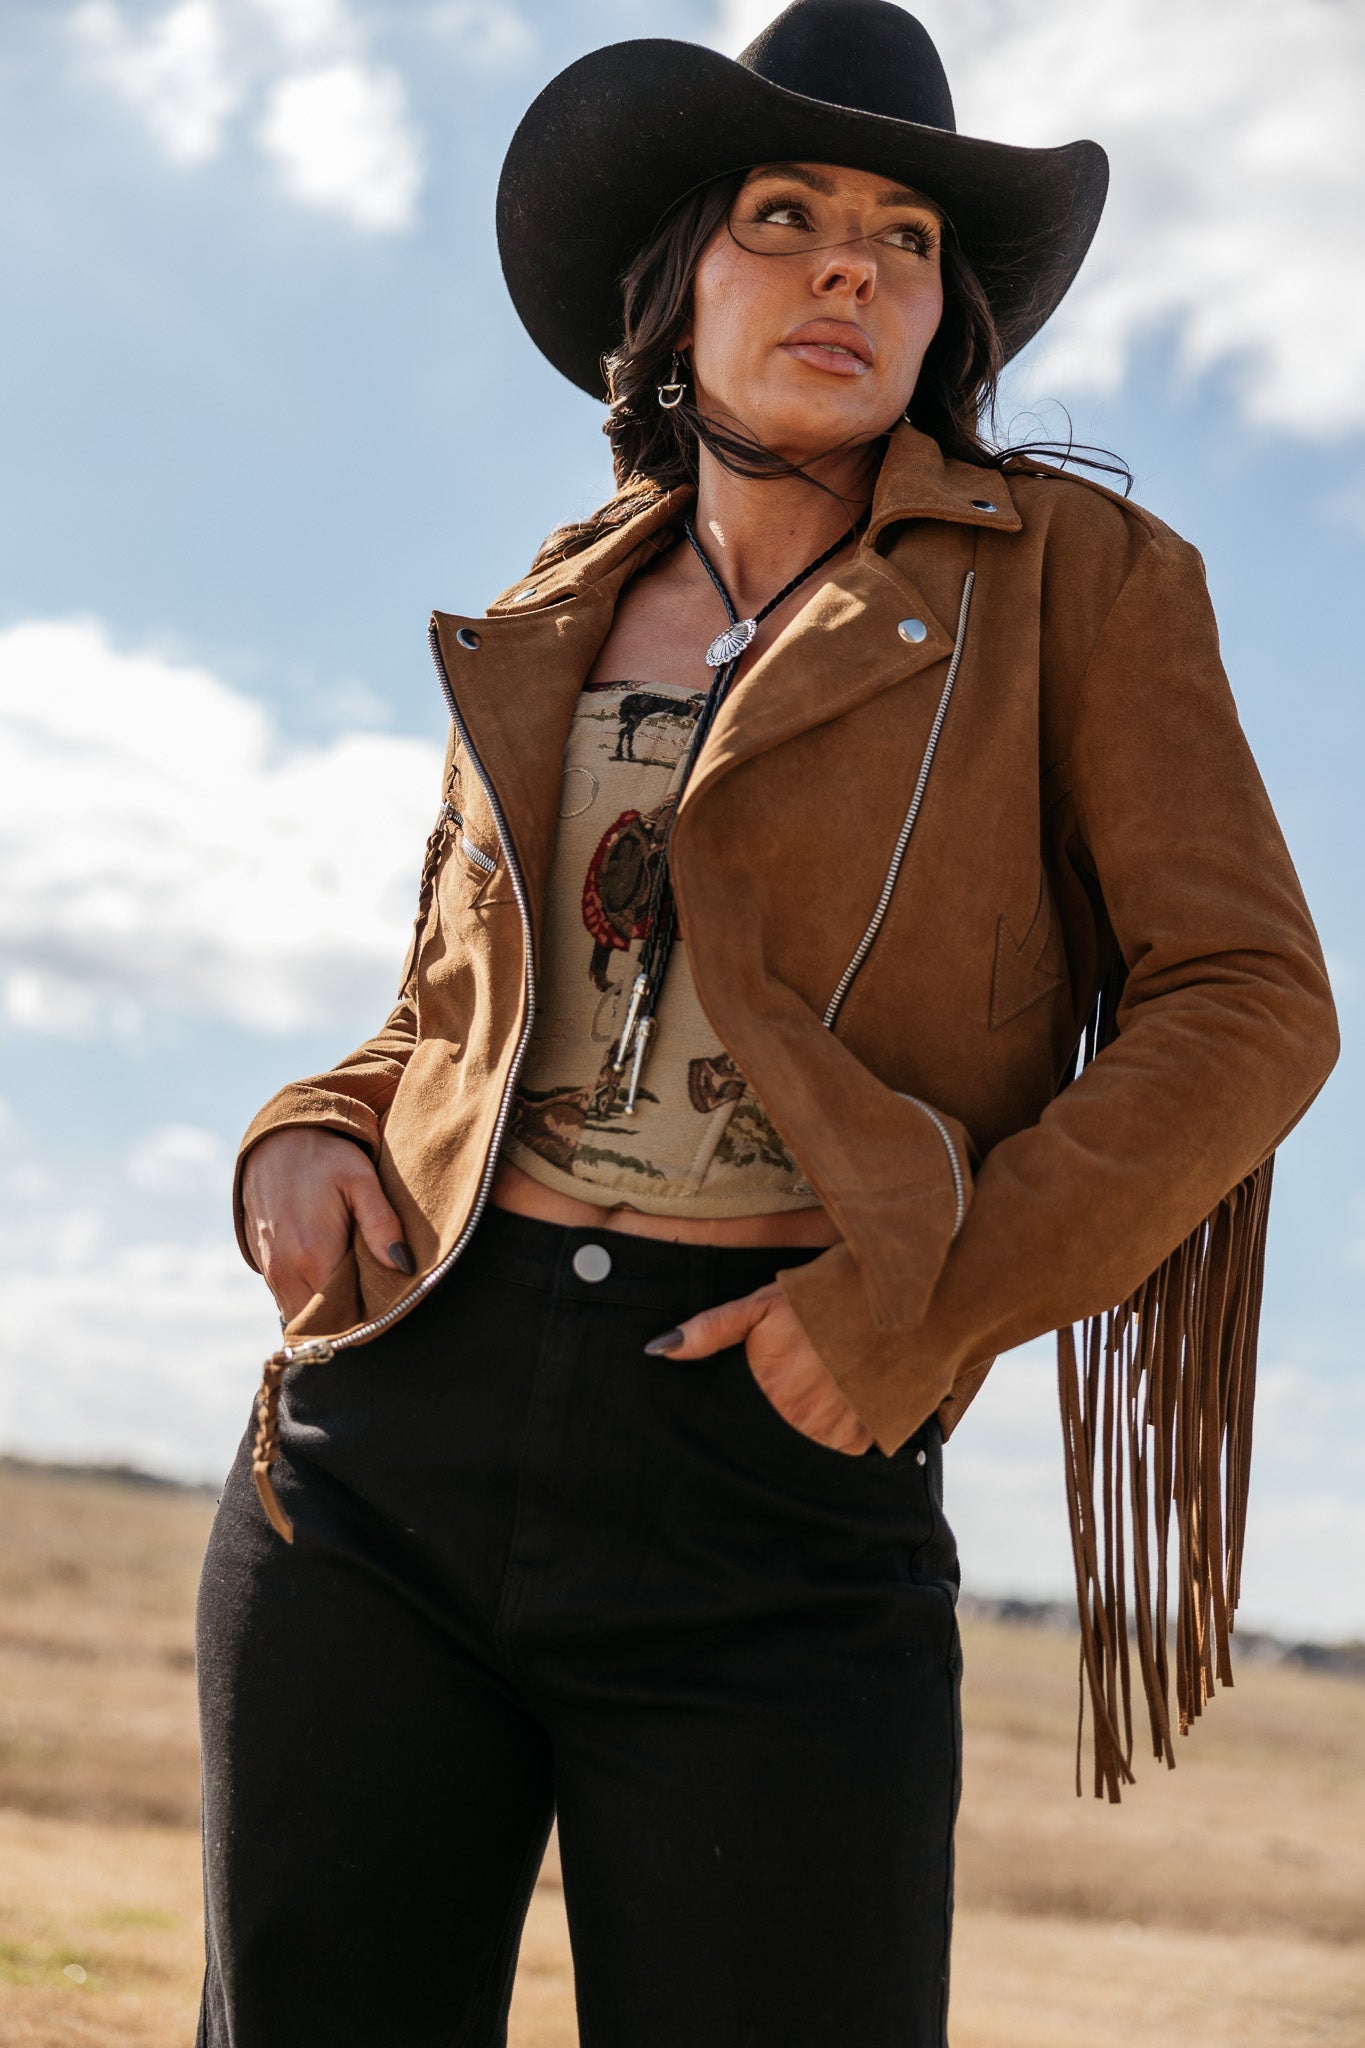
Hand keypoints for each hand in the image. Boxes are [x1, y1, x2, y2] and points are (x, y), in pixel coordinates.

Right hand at [241, 1127, 412, 1322]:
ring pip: (302, 1314)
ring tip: (357, 1292)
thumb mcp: (361, 1180)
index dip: (369, 1319)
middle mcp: (286, 1270)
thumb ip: (383, 1224)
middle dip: (349, 1321)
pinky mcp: (264, 1266)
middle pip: (322, 1321)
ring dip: (328, 1312)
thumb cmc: (325, 1157)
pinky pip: (289, 1299)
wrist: (276, 1140)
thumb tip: (405, 1266)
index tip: (391, 1311)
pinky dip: (311, 1298)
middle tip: (378, 1305)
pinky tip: (333, 1279)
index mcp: (313, 1254)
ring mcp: (271, 1270)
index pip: (345, 1314)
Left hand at [645, 1282, 872, 1454]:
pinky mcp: (867, 1433)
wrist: (887, 1296)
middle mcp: (802, 1418)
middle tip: (786, 1398)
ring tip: (813, 1397)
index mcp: (770, 1390)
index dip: (738, 1422)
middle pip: (771, 1443)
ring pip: (806, 1449)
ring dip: (805, 1431)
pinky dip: (838, 1433)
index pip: (739, 1429)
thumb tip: (657, 1350)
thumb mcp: (759, 1306)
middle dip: (773, 1427)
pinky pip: (842, 1449)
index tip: (749, 1407)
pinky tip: (839, 1404)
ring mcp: (837, 1429)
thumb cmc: (816, 1299)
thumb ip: (710, 1330)